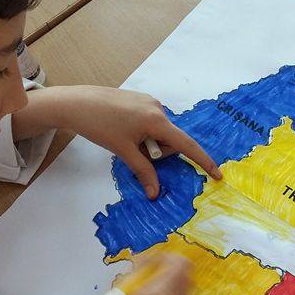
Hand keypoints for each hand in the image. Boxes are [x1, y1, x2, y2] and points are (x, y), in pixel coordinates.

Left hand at [18, 86, 221, 198]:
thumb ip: (143, 171)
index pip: (186, 144)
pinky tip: (122, 131)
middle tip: (132, 152)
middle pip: (170, 140)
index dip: (203, 161)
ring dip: (148, 143)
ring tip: (124, 140)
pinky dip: (143, 134)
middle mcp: (158, 108)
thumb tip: (155, 193)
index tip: (217, 174)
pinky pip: (150, 123)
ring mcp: (149, 102)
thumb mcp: (123, 152)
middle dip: (157, 152)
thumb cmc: (100, 126)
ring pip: (159, 132)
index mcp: (157, 120)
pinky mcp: (140, 100)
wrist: (76, 103)